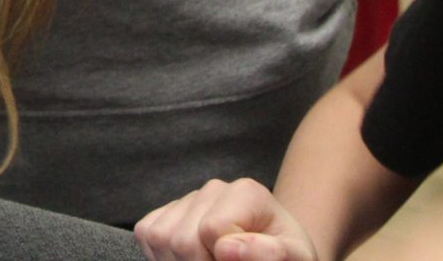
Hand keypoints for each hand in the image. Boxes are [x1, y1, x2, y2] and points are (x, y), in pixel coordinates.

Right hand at [137, 179, 316, 260]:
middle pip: (182, 239)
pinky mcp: (165, 212)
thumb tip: (227, 248)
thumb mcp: (295, 258)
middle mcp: (213, 189)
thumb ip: (272, 253)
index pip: (211, 231)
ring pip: (159, 237)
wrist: (276, 252)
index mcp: (247, 193)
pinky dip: (162, 257)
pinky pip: (147, 234)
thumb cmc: (286, 257)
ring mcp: (187, 198)